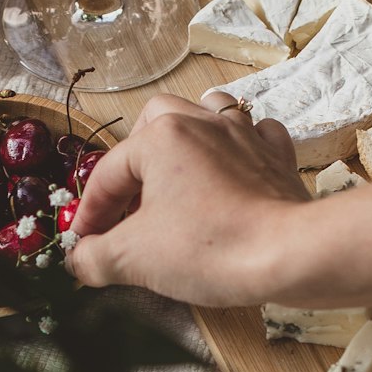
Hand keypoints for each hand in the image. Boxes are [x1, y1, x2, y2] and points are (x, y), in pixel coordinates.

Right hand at [65, 92, 308, 303]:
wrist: (291, 254)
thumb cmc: (211, 247)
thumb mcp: (134, 259)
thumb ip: (95, 256)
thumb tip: (79, 259)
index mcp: (161, 137)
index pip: (109, 173)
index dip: (91, 213)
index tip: (86, 244)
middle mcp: (203, 122)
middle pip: (154, 121)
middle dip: (135, 158)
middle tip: (129, 201)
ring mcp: (245, 135)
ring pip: (207, 112)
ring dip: (186, 137)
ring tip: (176, 174)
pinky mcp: (277, 157)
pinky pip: (254, 135)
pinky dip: (239, 148)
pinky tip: (232, 173)